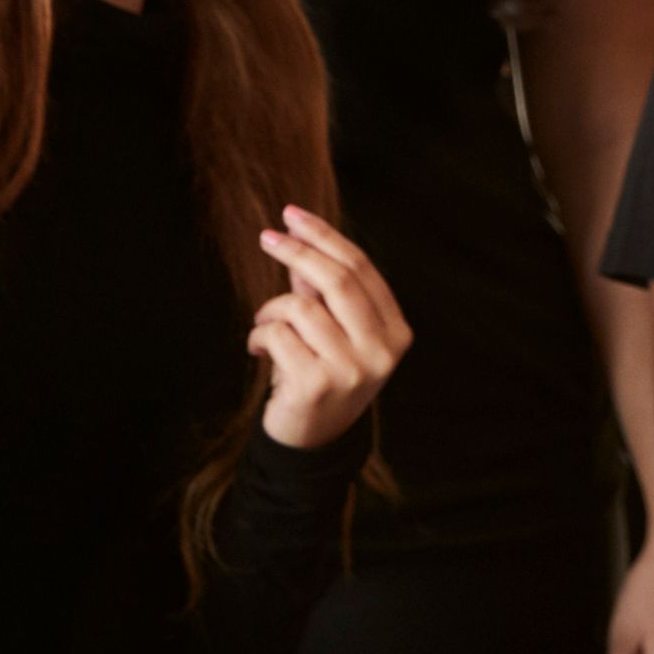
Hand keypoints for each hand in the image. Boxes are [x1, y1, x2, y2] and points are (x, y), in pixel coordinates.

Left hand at [252, 206, 411, 450]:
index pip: (361, 269)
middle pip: (337, 281)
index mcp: (395, 332)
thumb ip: (319, 289)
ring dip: (270, 311)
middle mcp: (382, 350)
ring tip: (263, 326)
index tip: (292, 215)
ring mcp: (353, 369)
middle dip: (297, 252)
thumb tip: (297, 237)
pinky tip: (259, 352)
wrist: (311, 438)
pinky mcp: (317, 384)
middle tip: (267, 237)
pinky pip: (277, 336)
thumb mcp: (329, 329)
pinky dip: (258, 337)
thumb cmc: (320, 374)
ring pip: (299, 308)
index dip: (325, 237)